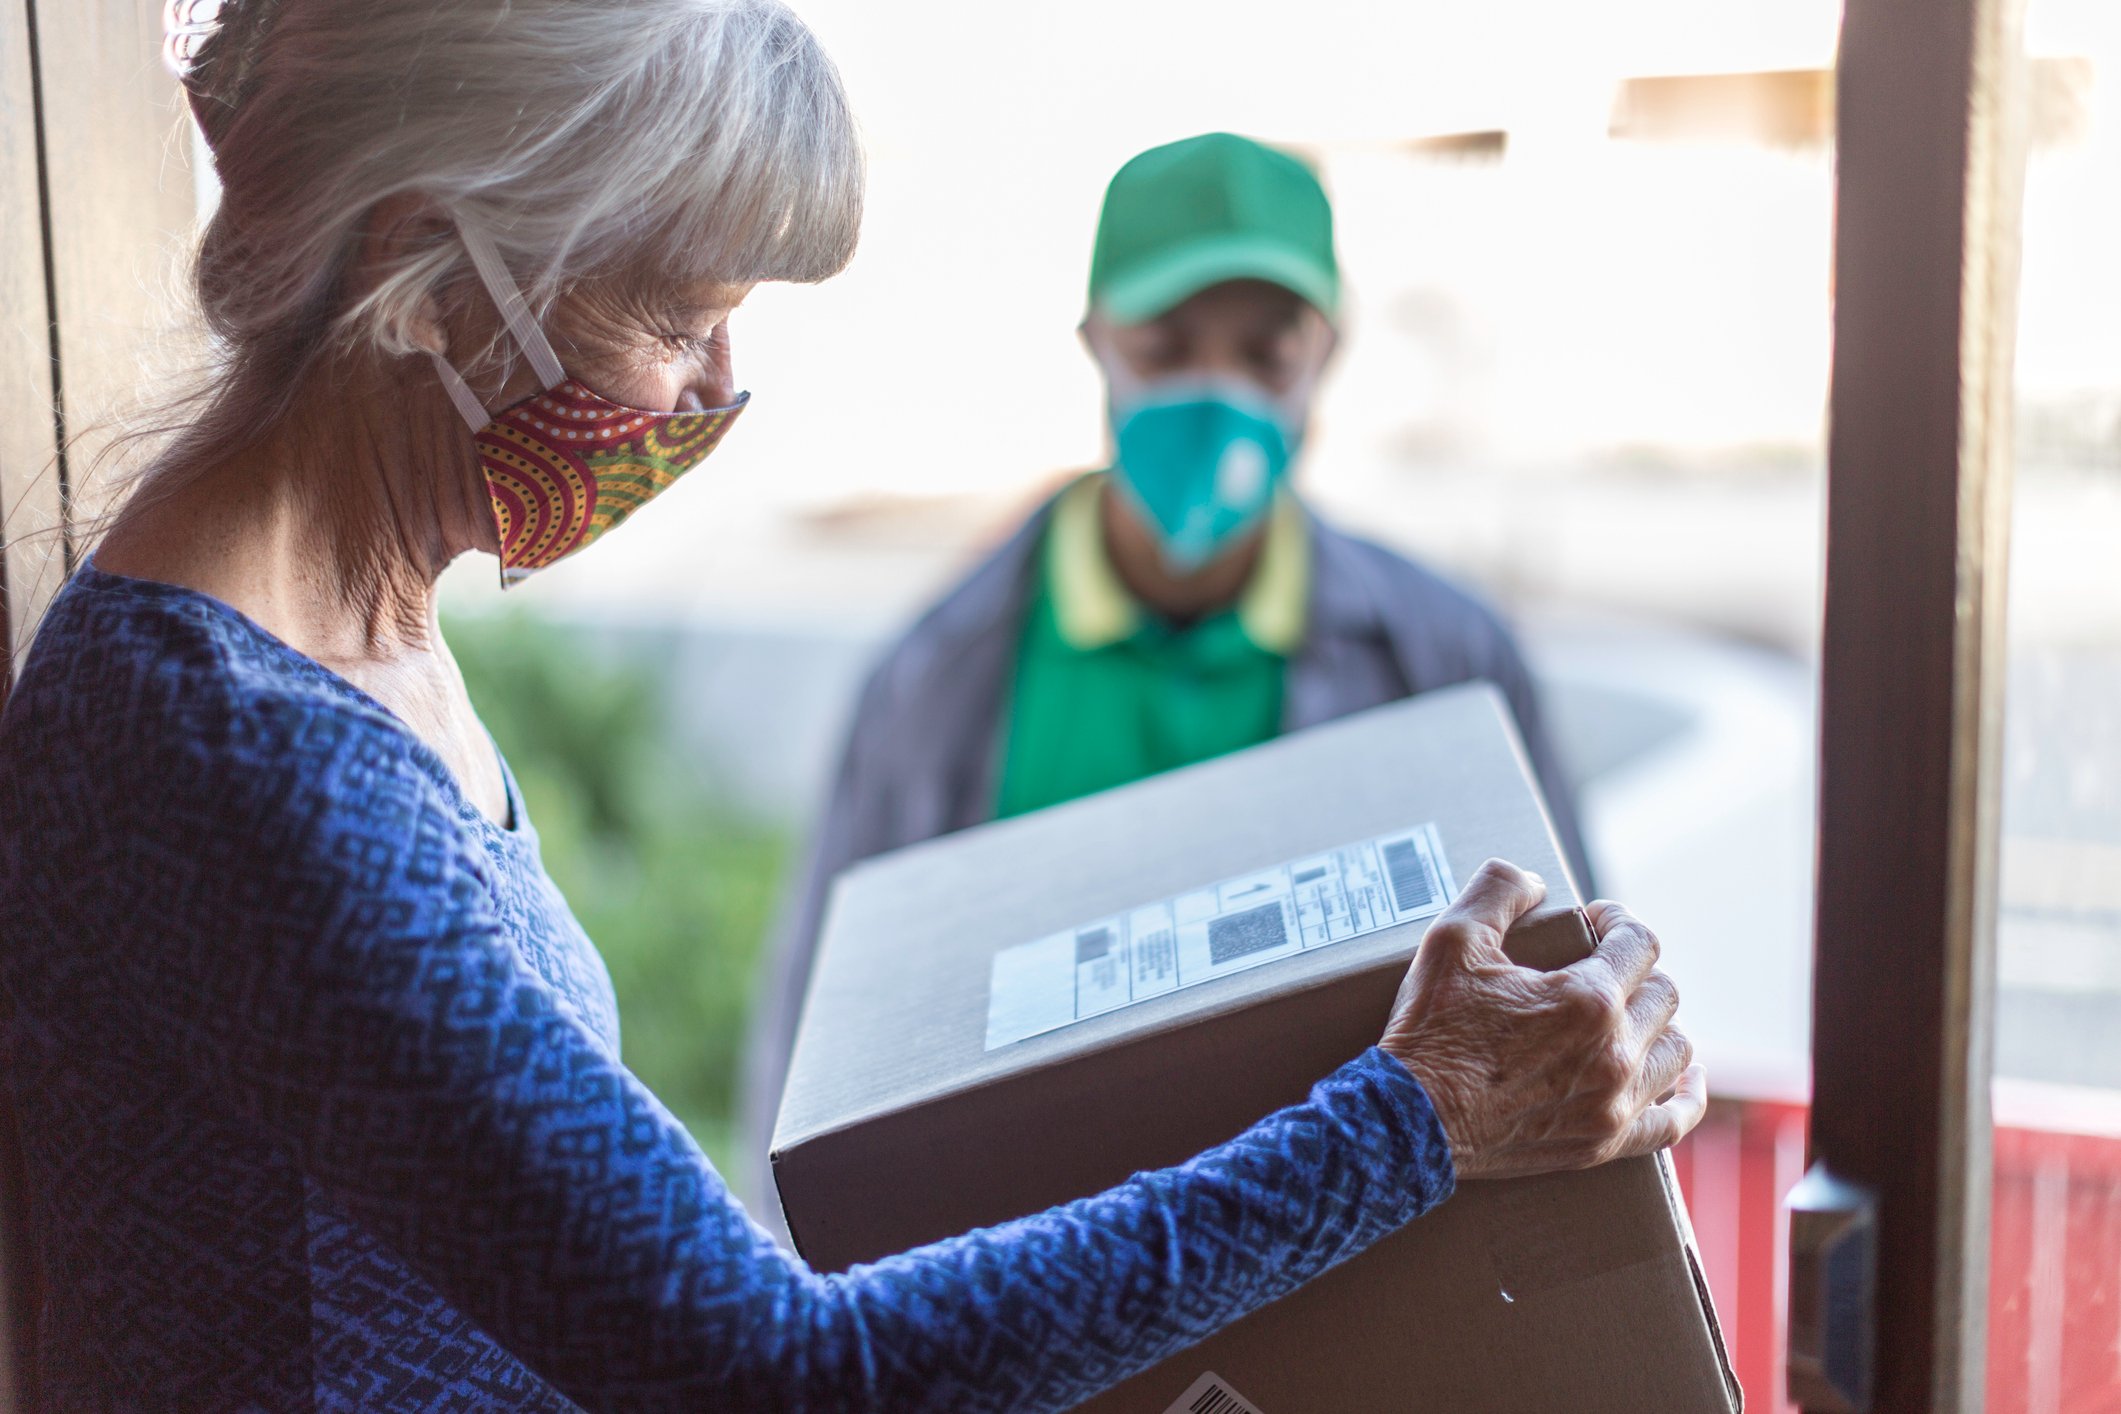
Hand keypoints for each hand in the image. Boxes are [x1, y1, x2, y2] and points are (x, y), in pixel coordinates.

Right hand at [1378, 859, 1706, 1179]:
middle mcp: (1613, 1052)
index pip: (1640, 944)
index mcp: (1586, 998)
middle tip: (1597, 968)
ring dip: (1656, 1024)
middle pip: (1662, 994)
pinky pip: (1673, 1121)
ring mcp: (1613, 1104)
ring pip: (1676, 1050)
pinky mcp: (1602, 1142)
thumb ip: (1498, 891)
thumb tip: (1535, 881)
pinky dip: (1685, 1095)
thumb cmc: (1430, 1029)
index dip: (1619, 922)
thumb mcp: (1451, 940)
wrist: (1410, 1122)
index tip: (1595, 922)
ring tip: (1626, 1016)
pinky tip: (1684, 1078)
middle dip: (1635, 972)